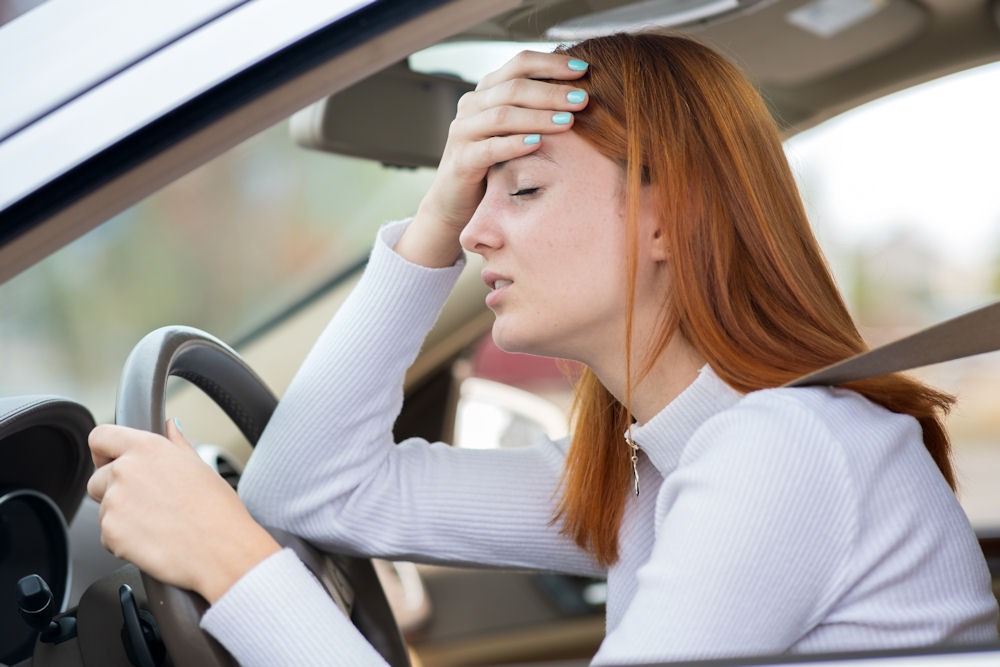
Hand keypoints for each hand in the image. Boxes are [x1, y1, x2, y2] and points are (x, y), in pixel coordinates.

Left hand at [87, 419, 279, 603]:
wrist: (221, 550)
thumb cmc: (218, 511)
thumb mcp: (201, 467)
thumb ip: (176, 444)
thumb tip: (171, 427)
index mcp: (148, 448)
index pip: (101, 437)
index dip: (103, 452)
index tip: (109, 462)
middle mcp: (126, 470)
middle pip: (97, 479)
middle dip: (113, 492)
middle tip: (147, 505)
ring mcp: (115, 502)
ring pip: (104, 510)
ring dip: (121, 519)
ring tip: (158, 525)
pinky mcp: (110, 533)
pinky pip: (107, 537)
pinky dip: (124, 542)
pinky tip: (153, 541)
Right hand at [396, 50, 589, 266]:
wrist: (459, 202)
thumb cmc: (497, 164)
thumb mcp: (516, 130)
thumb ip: (536, 110)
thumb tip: (581, 94)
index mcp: (487, 91)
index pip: (520, 64)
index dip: (551, 63)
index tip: (584, 69)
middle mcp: (471, 105)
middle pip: (513, 87)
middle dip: (551, 92)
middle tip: (582, 100)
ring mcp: (462, 132)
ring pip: (502, 115)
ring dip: (538, 117)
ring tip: (567, 121)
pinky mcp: (461, 160)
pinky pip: (489, 148)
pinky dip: (514, 144)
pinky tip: (537, 144)